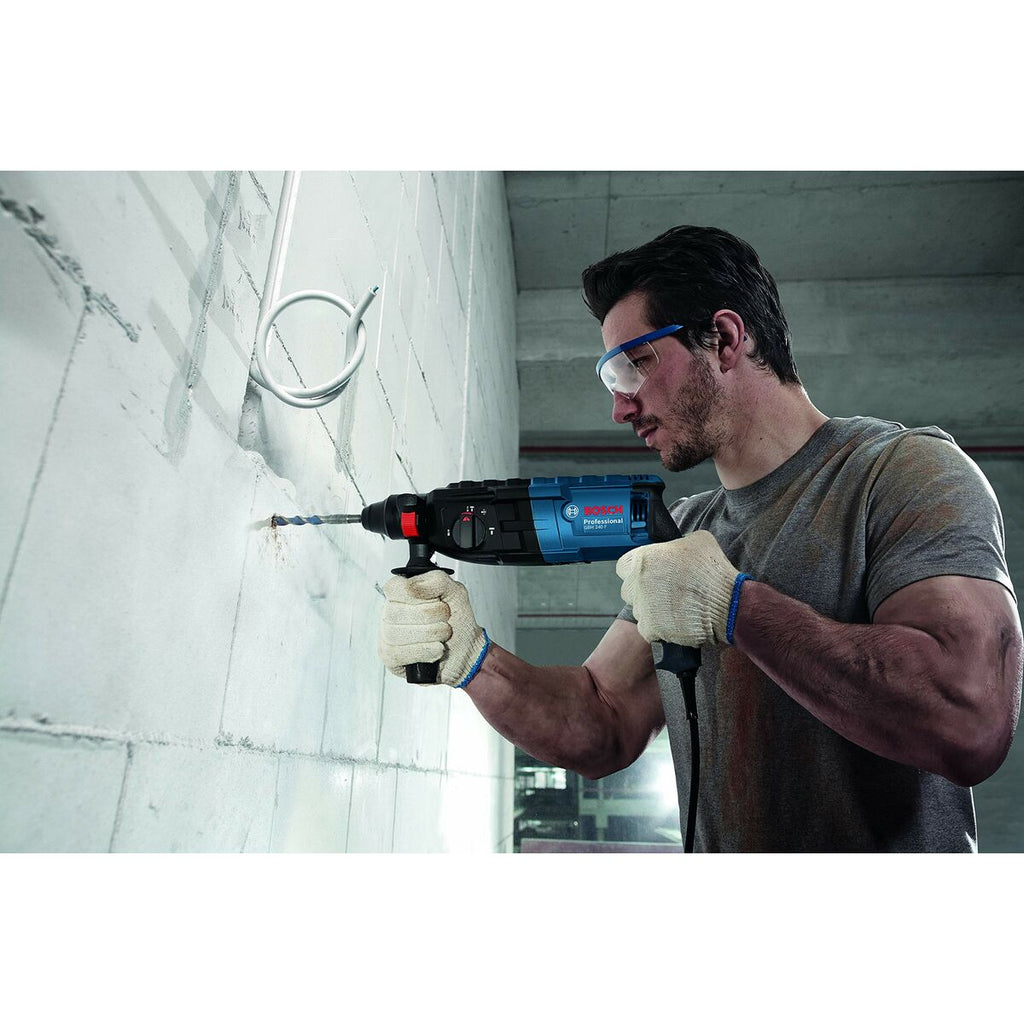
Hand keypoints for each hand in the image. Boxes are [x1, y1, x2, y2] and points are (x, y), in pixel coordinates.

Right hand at [378, 570, 488, 686]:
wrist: (467, 650)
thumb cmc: (457, 622)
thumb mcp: (455, 593)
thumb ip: (436, 580)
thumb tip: (412, 586)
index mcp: (402, 594)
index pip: (393, 587)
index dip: (414, 593)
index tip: (435, 599)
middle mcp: (391, 613)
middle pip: (395, 611)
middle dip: (430, 616)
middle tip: (445, 618)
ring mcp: (387, 635)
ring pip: (396, 634)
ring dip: (430, 634)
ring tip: (443, 634)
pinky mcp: (390, 657)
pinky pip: (400, 653)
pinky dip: (425, 651)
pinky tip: (435, 649)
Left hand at [616, 531, 742, 646]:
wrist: (726, 603)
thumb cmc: (713, 572)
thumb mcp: (697, 540)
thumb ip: (677, 543)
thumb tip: (676, 547)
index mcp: (644, 558)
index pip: (624, 564)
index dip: (636, 569)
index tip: (647, 573)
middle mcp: (638, 582)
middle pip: (629, 588)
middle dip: (642, 589)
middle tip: (663, 590)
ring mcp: (642, 606)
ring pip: (638, 609)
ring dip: (651, 608)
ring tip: (673, 606)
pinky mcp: (650, 627)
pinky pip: (647, 627)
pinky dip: (658, 626)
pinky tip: (674, 619)